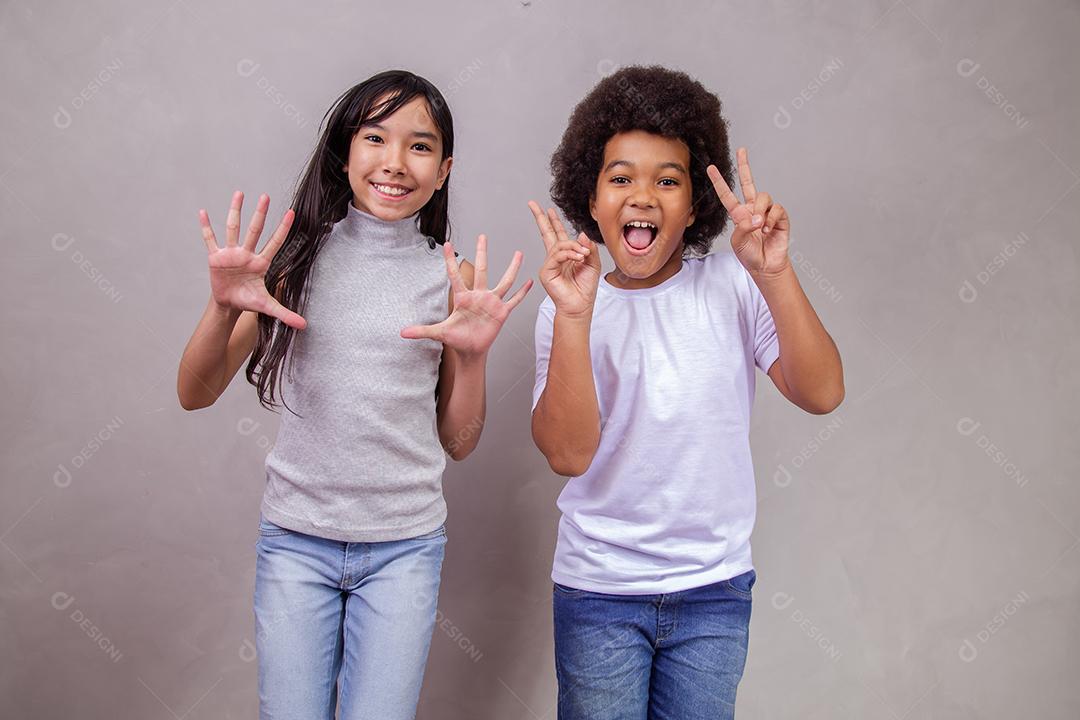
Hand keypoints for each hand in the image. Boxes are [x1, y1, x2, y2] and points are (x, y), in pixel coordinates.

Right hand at [199, 191, 306, 328]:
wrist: (229, 303)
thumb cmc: (249, 301)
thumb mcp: (267, 307)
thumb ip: (286, 314)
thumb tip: (304, 326)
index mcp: (261, 263)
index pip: (275, 243)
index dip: (283, 229)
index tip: (292, 212)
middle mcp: (247, 254)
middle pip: (255, 230)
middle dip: (260, 214)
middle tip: (266, 196)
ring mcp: (231, 253)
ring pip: (233, 228)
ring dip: (235, 211)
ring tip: (240, 193)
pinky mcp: (216, 257)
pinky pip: (210, 240)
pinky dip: (206, 227)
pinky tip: (203, 213)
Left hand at [400, 234, 532, 358]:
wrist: (470, 351)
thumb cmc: (456, 340)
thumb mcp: (439, 333)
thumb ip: (422, 331)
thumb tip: (401, 333)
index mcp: (463, 298)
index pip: (455, 275)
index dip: (450, 260)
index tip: (447, 244)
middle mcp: (479, 296)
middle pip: (482, 270)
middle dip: (482, 253)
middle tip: (482, 235)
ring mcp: (492, 303)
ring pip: (504, 282)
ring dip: (512, 268)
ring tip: (518, 253)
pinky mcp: (502, 313)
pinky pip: (514, 300)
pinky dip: (522, 292)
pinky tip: (530, 282)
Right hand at [528, 201, 599, 318]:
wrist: (580, 305)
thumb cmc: (585, 288)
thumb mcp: (593, 264)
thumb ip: (589, 248)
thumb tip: (581, 234)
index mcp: (565, 255)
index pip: (556, 234)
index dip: (552, 221)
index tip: (548, 209)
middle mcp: (555, 258)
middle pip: (546, 233)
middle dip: (540, 218)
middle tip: (533, 204)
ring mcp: (549, 264)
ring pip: (558, 245)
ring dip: (573, 247)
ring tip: (584, 255)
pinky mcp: (546, 271)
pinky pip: (557, 256)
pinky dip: (569, 254)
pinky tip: (579, 258)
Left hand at [707, 147, 790, 278]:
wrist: (766, 266)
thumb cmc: (750, 255)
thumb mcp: (738, 242)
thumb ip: (742, 227)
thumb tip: (756, 218)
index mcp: (738, 214)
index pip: (727, 195)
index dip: (719, 182)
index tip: (711, 168)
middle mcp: (752, 209)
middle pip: (748, 182)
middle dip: (745, 166)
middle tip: (741, 150)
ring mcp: (766, 212)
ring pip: (764, 197)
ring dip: (760, 211)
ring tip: (759, 227)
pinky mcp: (780, 217)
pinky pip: (776, 209)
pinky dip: (771, 220)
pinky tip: (767, 231)